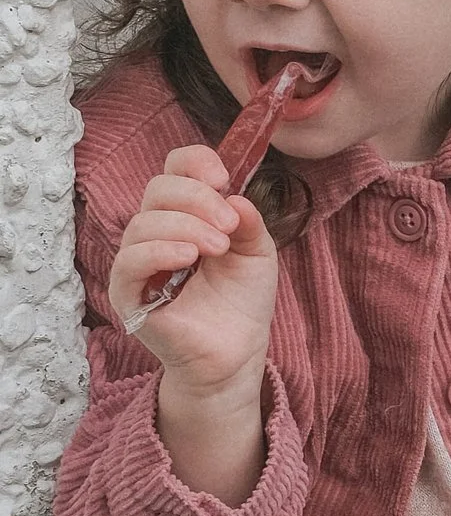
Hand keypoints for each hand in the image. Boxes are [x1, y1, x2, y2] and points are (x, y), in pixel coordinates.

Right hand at [108, 145, 278, 389]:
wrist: (237, 351)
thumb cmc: (242, 300)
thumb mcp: (257, 252)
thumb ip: (249, 221)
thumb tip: (235, 196)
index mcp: (186, 214)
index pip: (174, 170)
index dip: (195, 164)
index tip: (223, 178)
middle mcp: (157, 231)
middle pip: (158, 189)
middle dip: (197, 199)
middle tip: (229, 225)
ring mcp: (138, 262)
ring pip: (143, 223)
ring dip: (186, 227)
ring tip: (218, 248)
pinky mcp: (127, 294)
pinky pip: (129, 261)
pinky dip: (159, 251)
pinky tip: (188, 257)